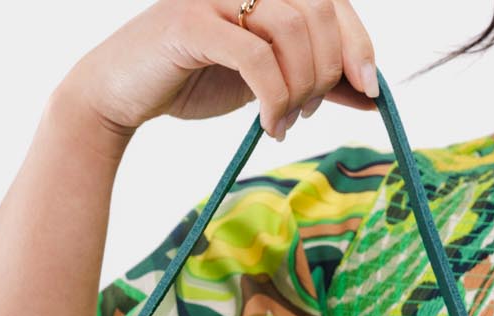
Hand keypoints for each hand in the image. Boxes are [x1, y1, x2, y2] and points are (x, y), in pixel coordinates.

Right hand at [58, 0, 378, 149]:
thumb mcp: (269, 79)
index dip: (359, 42)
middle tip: (310, 113)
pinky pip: (256, 57)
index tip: (370, 90)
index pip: (332, 0)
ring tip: (283, 124)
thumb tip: (371, 95)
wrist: (122, 93)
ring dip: (300, 90)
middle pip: (319, 12)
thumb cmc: (194, 80)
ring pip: (292, 31)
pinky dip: (274, 98)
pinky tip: (270, 126)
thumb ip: (316, 79)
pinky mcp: (192, 22)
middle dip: (328, 72)